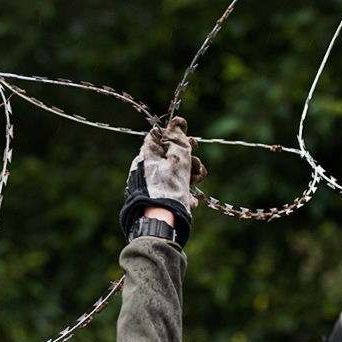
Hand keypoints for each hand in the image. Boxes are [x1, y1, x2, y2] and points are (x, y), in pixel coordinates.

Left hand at [119, 116, 206, 245]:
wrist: (162, 221)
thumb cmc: (169, 189)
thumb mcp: (178, 158)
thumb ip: (178, 138)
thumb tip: (177, 120)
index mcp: (147, 156)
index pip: (160, 136)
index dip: (178, 136)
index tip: (191, 142)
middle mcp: (146, 169)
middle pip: (171, 155)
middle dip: (188, 160)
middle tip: (195, 166)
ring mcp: (151, 185)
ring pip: (176, 172)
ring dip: (190, 176)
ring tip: (194, 185)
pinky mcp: (158, 199)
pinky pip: (175, 189)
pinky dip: (184, 192)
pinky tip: (188, 199)